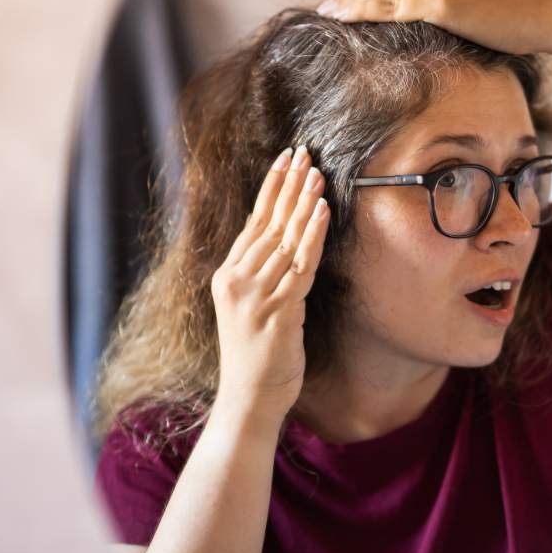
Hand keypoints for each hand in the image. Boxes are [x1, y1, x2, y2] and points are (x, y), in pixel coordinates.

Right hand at [209, 146, 329, 432]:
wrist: (248, 399)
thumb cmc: (256, 357)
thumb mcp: (254, 308)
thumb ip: (265, 275)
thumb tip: (288, 241)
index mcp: (228, 276)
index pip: (253, 222)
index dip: (272, 188)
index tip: (286, 159)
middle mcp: (236, 280)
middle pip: (268, 223)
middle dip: (289, 185)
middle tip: (305, 153)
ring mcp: (255, 296)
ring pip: (284, 239)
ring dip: (302, 203)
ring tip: (317, 173)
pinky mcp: (276, 312)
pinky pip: (299, 265)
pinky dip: (312, 236)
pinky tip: (322, 212)